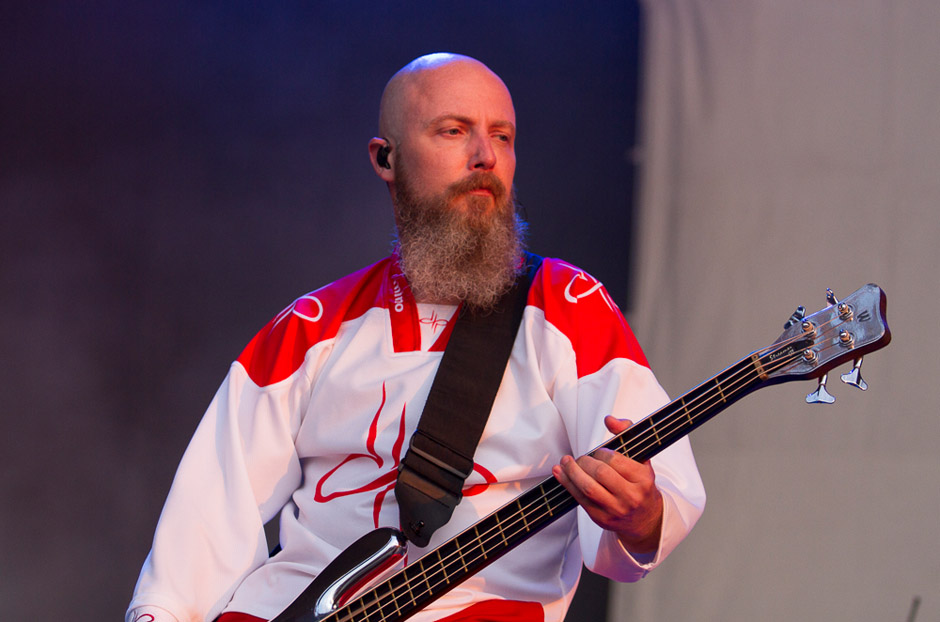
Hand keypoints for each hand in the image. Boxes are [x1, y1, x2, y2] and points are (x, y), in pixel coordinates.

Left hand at [552, 415, 663, 554]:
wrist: (645, 518)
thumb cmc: (639, 483)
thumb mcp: (641, 457)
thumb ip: (627, 432)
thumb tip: (610, 420)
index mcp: (643, 479)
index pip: (615, 460)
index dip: (601, 453)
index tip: (598, 453)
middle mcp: (631, 496)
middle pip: (600, 473)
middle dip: (584, 462)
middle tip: (580, 459)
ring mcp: (616, 509)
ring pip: (587, 488)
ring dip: (571, 472)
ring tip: (566, 462)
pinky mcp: (601, 518)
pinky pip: (580, 500)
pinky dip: (567, 484)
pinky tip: (561, 473)